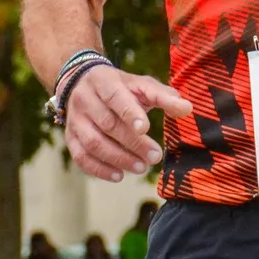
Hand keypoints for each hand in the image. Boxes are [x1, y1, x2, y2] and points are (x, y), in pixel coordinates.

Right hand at [62, 66, 193, 182]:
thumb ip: (164, 96)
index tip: (145, 128)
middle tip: (155, 157)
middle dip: (132, 143)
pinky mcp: (70, 137)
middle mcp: (85, 100)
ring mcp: (75, 120)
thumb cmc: (120, 86)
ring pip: (93, 143)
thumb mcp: (141, 84)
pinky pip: (81, 156)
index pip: (115, 97)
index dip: (129, 113)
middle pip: (107, 124)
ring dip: (118, 159)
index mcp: (104, 81)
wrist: (81, 82)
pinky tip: (118, 176)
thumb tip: (188, 108)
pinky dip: (99, 169)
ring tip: (140, 168)